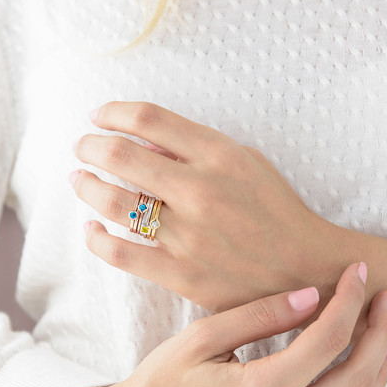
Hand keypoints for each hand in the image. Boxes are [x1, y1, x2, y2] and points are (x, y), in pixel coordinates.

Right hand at [65, 263, 386, 386]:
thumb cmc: (161, 384)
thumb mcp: (202, 338)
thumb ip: (259, 316)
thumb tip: (309, 297)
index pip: (327, 339)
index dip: (349, 300)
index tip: (358, 274)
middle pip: (355, 377)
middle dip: (379, 332)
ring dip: (378, 373)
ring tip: (385, 339)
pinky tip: (357, 385)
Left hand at [70, 101, 386, 340]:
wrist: (306, 269)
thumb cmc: (277, 211)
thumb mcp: (248, 162)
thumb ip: (197, 148)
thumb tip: (144, 140)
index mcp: (219, 156)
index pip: (148, 118)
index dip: (114, 112)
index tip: (100, 116)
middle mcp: (200, 191)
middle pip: (120, 156)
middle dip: (89, 146)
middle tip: (82, 147)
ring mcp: (188, 235)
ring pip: (113, 203)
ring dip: (86, 186)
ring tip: (81, 180)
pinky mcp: (180, 274)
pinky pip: (120, 254)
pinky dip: (96, 238)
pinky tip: (92, 229)